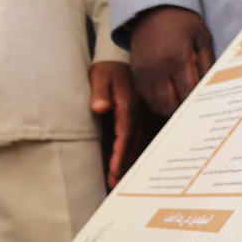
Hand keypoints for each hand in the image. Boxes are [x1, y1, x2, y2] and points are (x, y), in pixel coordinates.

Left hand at [89, 61, 136, 187]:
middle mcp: (138, 113)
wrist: (119, 58)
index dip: (119, 152)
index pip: (124, 133)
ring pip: (137, 144)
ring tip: (118, 180)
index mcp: (128, 105)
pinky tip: (128, 166)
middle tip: (114, 183)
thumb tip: (100, 108)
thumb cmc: (107, 69)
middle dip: (123, 164)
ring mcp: (142, 116)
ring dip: (129, 162)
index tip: (114, 168)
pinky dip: (133, 153)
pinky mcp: (141, 118)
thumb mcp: (100, 76)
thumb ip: (100, 92)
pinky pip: (139, 139)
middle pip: (132, 143)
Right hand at [127, 6, 213, 115]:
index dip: (198, 100)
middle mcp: (158, 68)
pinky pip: (147, 98)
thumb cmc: (182, 22)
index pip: (189, 92)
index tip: (206, 102)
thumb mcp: (202, 38)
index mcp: (177, 58)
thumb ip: (207, 64)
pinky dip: (158, 102)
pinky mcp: (135, 74)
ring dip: (170, 108)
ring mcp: (144, 73)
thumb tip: (212, 89)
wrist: (153, 10)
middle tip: (194, 105)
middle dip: (184, 108)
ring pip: (157, 105)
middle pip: (171, 104)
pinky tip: (168, 96)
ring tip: (181, 102)